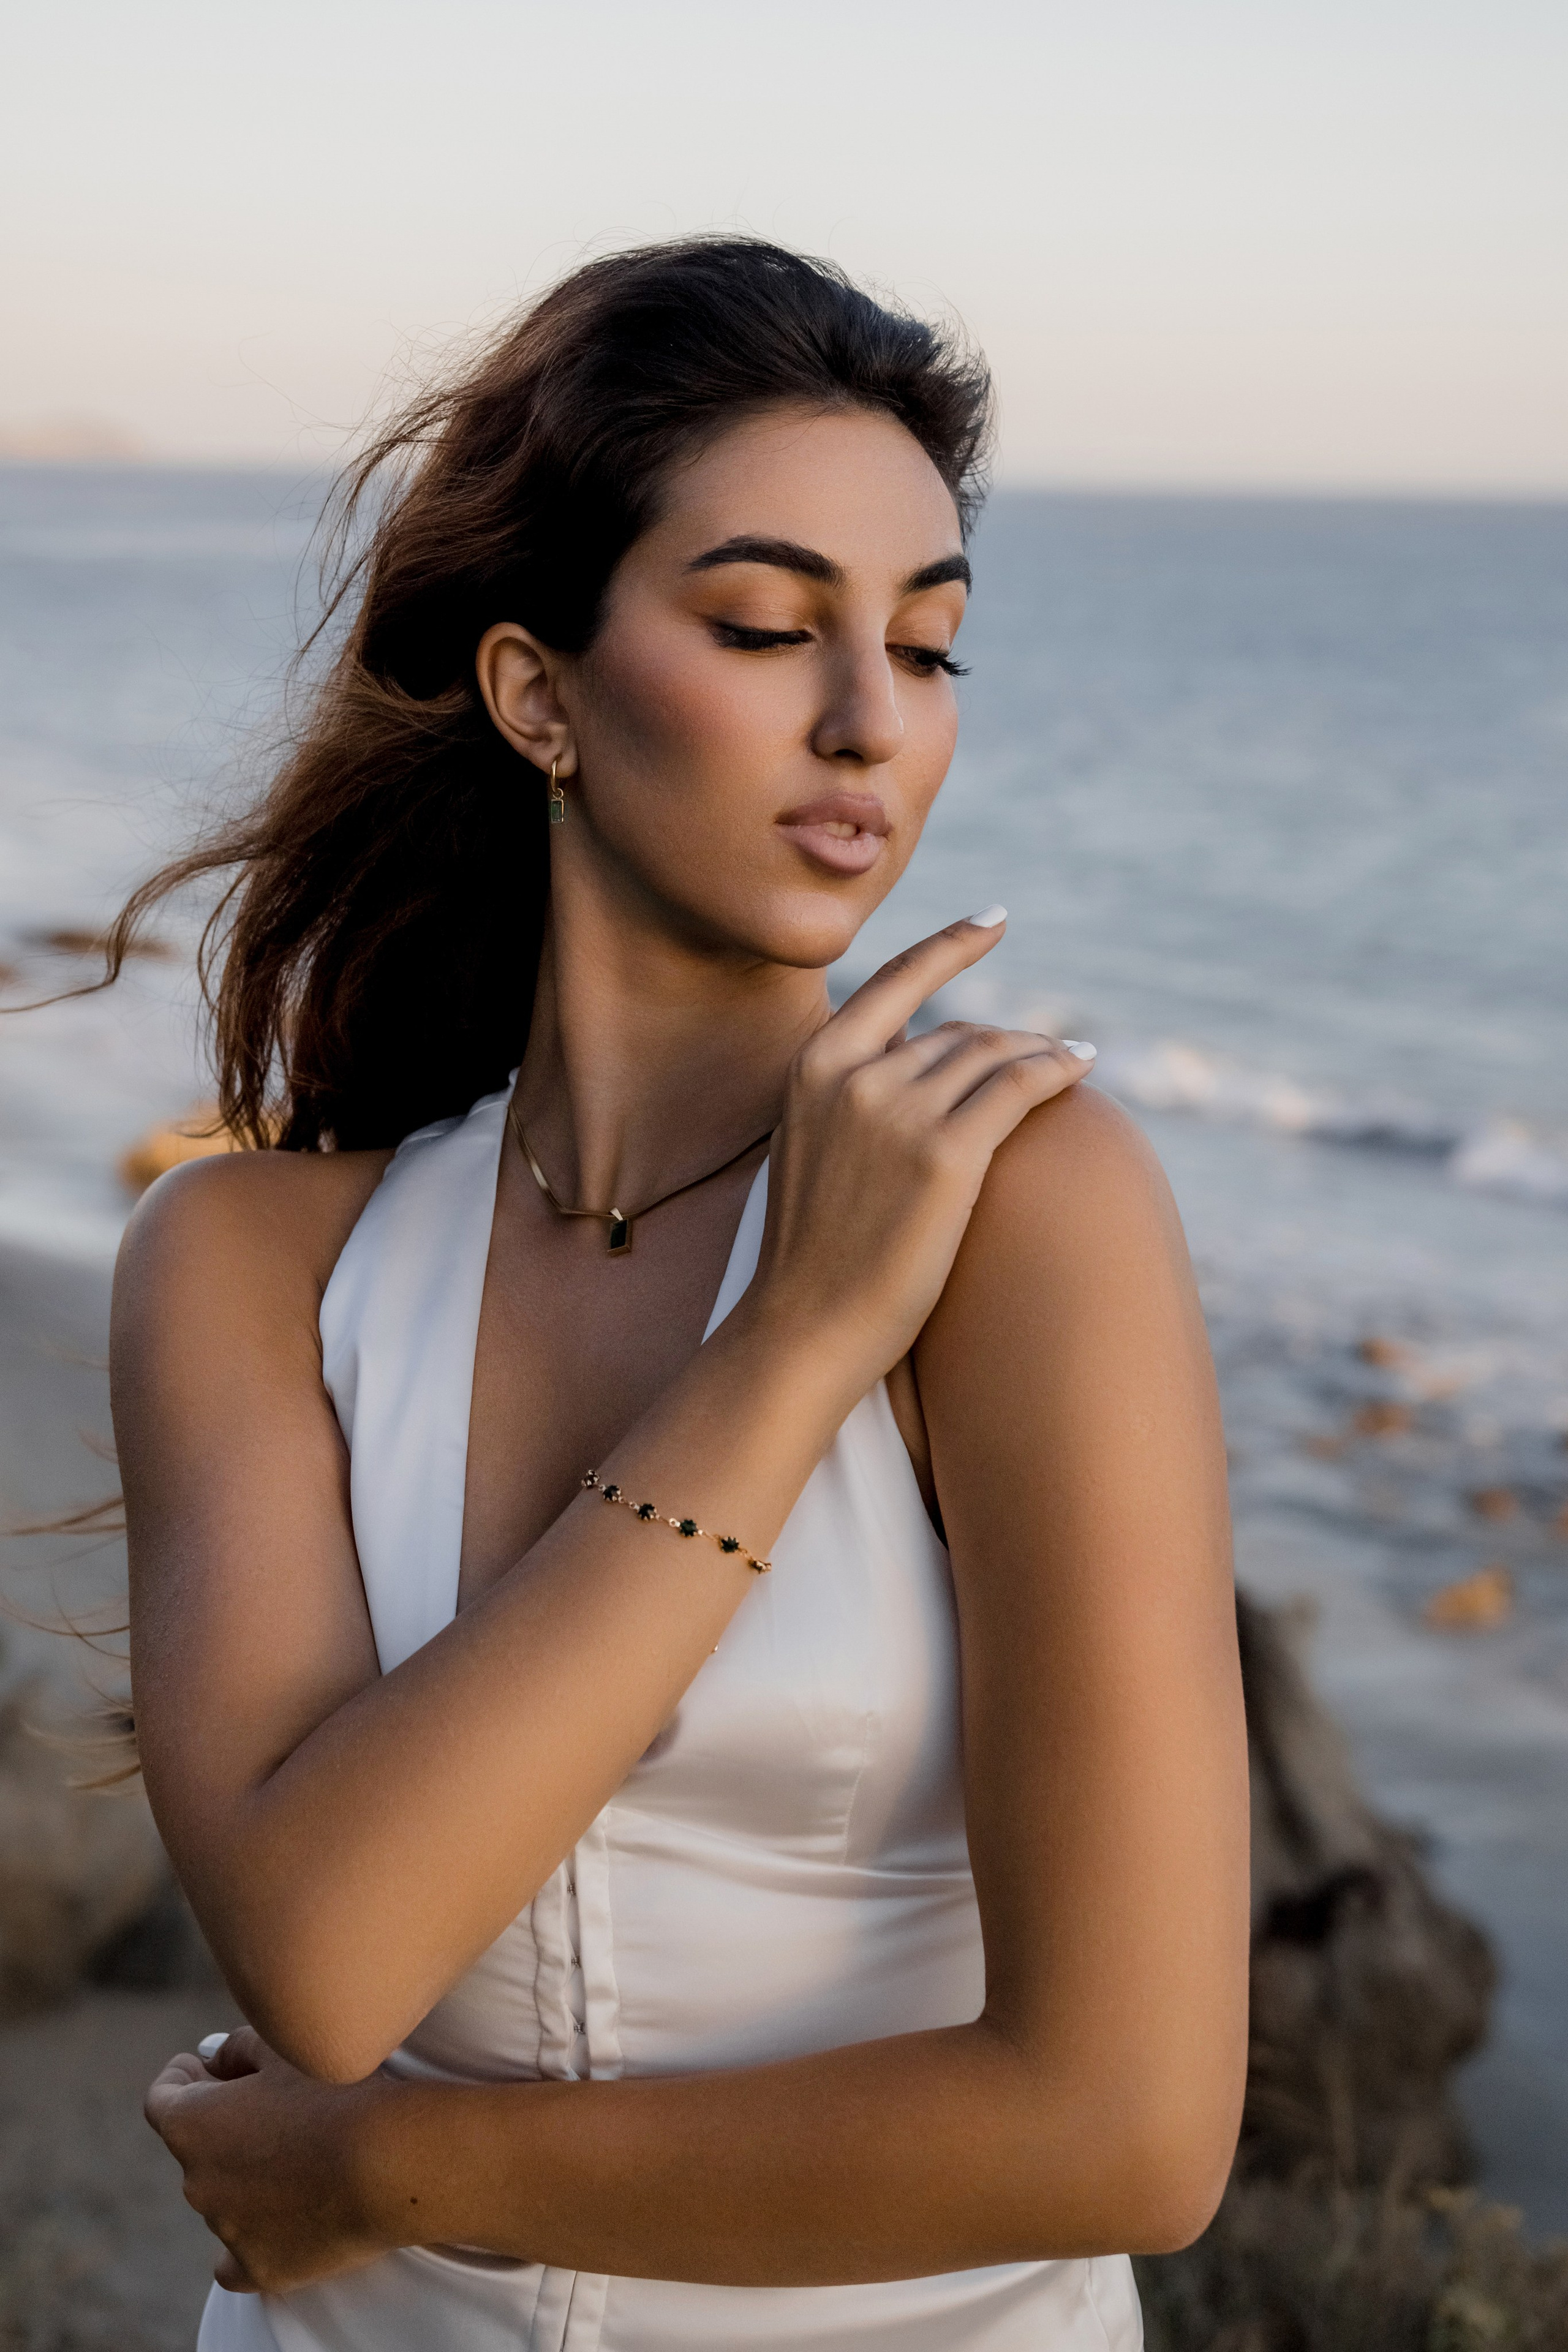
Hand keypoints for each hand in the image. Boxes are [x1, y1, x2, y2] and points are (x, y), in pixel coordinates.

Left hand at [145, 2027, 390, 2293]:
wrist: (391, 2163)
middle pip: (197, 2148)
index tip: (206, 2067)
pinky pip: (235, 2257)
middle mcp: (196, 2182)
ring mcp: (225, 2231)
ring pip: (224, 2197)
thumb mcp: (283, 2046)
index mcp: (191, 2124)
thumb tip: (218, 2062)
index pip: (162, 2098)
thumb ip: (236, 2047)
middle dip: (225, 2124)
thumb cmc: (337, 2093)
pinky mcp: (259, 2267)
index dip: (183, 2076)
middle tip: (275, 2104)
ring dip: (247, 2173)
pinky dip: (250, 2237)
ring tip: (306, 2151)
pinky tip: (280, 2216)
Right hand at [750, 912, 1093, 1382]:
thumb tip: (907, 1056)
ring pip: (992, 1055)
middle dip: (1007, 1040)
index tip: (992, 922)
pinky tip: (1081, 1063)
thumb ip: (846, 1095)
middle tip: (1044, 1053)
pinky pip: (1019, 1087)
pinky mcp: (945, 1153)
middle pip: (957, 1031)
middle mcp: (853, 1074)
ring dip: (1040, 1052)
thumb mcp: (807, 1147)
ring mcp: (898, 1110)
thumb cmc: (812, 1254)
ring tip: (1071, 1060)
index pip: (894, 982)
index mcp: (813, 1067)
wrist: (804, 1327)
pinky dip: (1057, 1067)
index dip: (950, 944)